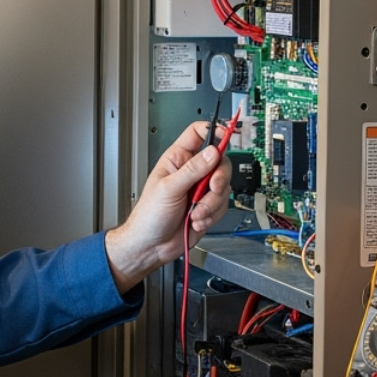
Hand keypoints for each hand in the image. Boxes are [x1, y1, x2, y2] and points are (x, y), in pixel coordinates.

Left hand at [104, 120, 231, 292]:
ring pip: (223, 187)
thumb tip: (213, 152)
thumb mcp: (169, 188)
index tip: (227, 135)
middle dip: (218, 178)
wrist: (152, 246)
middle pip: (220, 162)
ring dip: (211, 204)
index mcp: (177, 159)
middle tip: (211, 187)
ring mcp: (200, 190)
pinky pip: (222, 206)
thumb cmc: (149, 215)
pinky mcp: (208, 207)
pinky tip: (195, 220)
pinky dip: (210, 216)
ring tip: (194, 212)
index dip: (214, 131)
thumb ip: (193, 170)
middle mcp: (191, 172)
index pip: (199, 134)